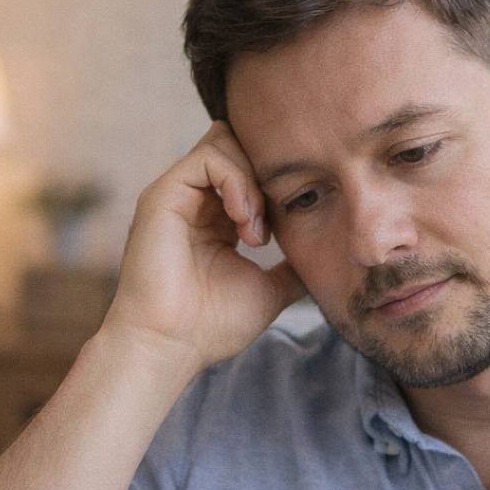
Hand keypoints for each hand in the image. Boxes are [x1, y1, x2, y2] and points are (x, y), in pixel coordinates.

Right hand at [102, 121, 307, 371]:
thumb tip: (326, 260)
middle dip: (266, 174)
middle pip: (238, 145)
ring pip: (225, 143)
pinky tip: (245, 221)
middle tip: (273, 224)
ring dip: (253, 181)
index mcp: (215, 219)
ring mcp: (176, 195)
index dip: (278, 185)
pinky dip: (237, 181)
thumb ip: (291, 269)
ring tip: (257, 231)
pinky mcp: (162, 195)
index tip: (291, 225)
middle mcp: (194, 200)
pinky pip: (208, 157)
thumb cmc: (212, 326)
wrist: (171, 347)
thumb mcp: (268, 291)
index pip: (250, 168)